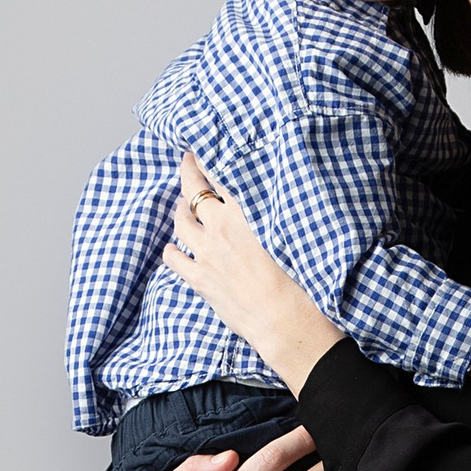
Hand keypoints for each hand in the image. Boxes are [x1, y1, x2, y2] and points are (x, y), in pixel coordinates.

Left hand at [162, 152, 341, 392]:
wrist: (284, 320)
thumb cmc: (299, 280)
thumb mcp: (289, 234)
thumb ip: (271, 213)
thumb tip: (266, 202)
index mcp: (246, 212)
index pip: (220, 176)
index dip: (208, 160)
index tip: (204, 149)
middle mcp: (222, 227)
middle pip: (193, 191)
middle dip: (188, 173)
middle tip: (187, 163)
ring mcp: (207, 253)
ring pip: (180, 221)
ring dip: (179, 210)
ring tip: (181, 205)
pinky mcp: (199, 278)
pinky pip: (173, 257)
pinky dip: (171, 248)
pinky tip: (174, 247)